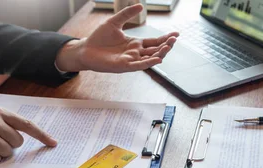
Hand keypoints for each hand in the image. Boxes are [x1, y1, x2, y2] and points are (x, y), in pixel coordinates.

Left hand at [55, 4, 178, 72]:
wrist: (85, 49)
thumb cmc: (99, 38)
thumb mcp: (114, 22)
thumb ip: (127, 14)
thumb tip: (140, 5)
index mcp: (135, 43)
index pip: (154, 41)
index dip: (165, 38)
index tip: (177, 34)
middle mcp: (135, 53)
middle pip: (155, 50)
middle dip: (166, 45)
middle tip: (174, 39)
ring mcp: (130, 60)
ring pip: (149, 59)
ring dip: (160, 54)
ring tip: (168, 47)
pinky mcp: (123, 66)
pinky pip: (138, 66)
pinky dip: (148, 63)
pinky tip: (157, 59)